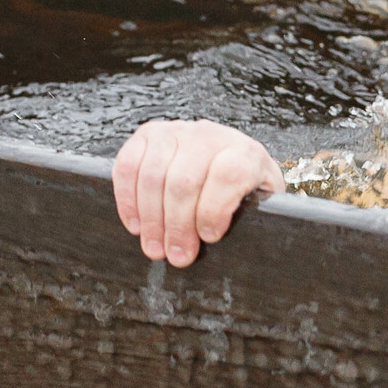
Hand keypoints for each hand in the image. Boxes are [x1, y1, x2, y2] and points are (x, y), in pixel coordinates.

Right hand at [112, 120, 284, 266]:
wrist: (229, 156)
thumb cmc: (245, 188)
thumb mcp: (260, 201)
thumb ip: (251, 216)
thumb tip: (220, 241)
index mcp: (244, 152)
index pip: (228, 174)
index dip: (215, 209)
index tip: (209, 237)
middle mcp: (209, 135)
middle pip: (184, 181)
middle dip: (177, 225)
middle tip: (176, 256)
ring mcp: (176, 131)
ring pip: (154, 175)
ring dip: (151, 219)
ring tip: (154, 248)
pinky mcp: (148, 134)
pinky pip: (128, 165)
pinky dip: (127, 199)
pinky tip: (136, 224)